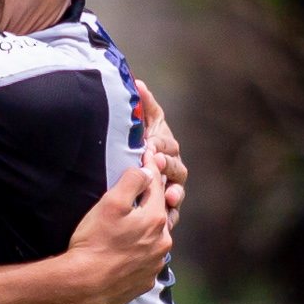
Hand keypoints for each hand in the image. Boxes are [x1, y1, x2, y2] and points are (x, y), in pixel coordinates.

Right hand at [64, 164, 173, 303]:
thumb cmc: (94, 242)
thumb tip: (147, 172)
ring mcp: (155, 264)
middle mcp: (162, 242)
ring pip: (154, 239)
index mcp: (155, 219)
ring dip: (146, 230)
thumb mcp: (110, 203)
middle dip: (150, 202)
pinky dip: (139, 253)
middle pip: (158, 214)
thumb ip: (132, 182)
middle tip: (137, 193)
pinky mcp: (145, 282)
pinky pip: (146, 261)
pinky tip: (124, 253)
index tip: (148, 153)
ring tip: (129, 227)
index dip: (150, 168)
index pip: (156, 185)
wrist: (83, 285)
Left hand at [135, 78, 186, 219]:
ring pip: (177, 191)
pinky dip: (170, 217)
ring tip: (170, 197)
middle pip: (175, 168)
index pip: (166, 144)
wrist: (126, 170)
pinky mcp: (165, 208)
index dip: (159, 144)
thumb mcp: (140, 125)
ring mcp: (171, 188)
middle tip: (156, 165)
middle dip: (167, 167)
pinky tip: (166, 222)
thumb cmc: (137, 144)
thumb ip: (142, 105)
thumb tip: (137, 82)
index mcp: (166, 147)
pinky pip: (172, 214)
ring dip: (175, 194)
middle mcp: (172, 168)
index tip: (149, 144)